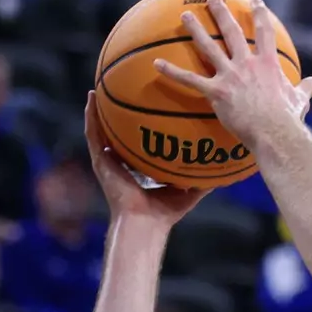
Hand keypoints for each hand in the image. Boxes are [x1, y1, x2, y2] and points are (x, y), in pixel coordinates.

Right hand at [84, 94, 210, 224]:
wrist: (146, 222)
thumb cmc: (165, 212)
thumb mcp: (188, 191)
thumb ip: (202, 179)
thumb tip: (221, 169)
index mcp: (137, 169)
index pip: (136, 144)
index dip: (138, 128)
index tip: (144, 108)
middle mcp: (120, 163)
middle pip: (116, 134)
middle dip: (115, 115)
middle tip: (118, 92)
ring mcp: (108, 162)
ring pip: (99, 130)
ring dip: (97, 109)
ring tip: (97, 89)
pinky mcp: (100, 162)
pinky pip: (93, 134)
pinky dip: (91, 116)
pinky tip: (92, 98)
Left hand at [151, 0, 311, 158]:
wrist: (275, 132)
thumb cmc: (289, 119)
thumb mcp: (300, 100)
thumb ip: (307, 87)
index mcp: (267, 64)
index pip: (264, 33)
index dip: (259, 15)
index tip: (254, 2)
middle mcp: (247, 64)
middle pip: (231, 32)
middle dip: (221, 13)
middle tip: (212, 0)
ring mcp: (230, 76)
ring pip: (208, 48)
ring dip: (195, 30)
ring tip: (185, 16)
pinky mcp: (216, 92)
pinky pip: (190, 80)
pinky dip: (172, 72)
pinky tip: (156, 64)